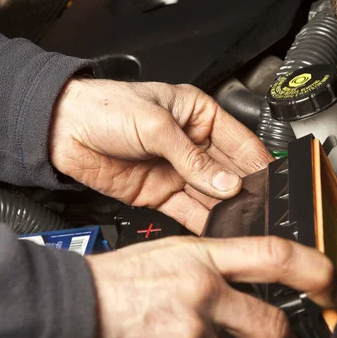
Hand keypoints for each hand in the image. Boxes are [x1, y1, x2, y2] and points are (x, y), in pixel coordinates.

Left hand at [50, 79, 271, 233]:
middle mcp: (191, 144)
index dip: (258, 162)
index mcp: (197, 115)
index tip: (273, 182)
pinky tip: (219, 228)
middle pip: (228, 171)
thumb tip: (226, 182)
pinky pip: (188, 210)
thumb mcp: (155, 126)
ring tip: (245, 223)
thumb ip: (192, 158)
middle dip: (244, 190)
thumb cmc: (104, 109)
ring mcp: (176, 171)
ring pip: (211, 194)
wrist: (62, 131)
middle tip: (261, 209)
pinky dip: (203, 221)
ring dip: (227, 209)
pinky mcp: (160, 194)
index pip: (239, 141)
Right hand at [86, 236, 336, 337]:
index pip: (275, 255)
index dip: (316, 272)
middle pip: (274, 324)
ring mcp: (192, 327)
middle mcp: (203, 288)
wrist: (78, 300)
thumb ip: (212, 263)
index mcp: (203, 255)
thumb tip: (246, 278)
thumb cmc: (120, 279)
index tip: (329, 289)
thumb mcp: (171, 254)